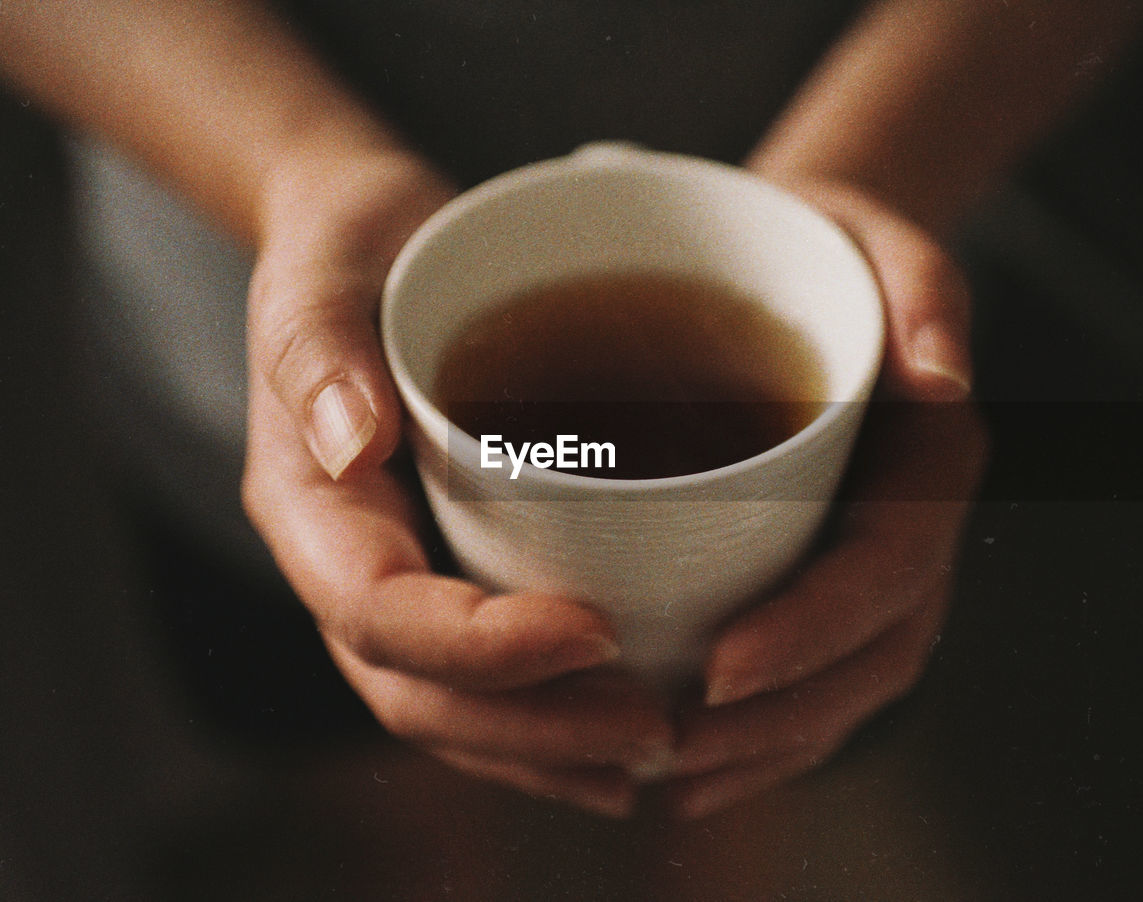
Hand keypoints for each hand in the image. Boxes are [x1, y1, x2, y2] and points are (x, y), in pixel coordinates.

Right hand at [240, 149, 672, 817]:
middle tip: (653, 726)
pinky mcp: (452, 573)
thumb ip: (318, 347)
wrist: (373, 248)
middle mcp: (347, 565)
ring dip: (554, 748)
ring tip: (658, 748)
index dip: (481, 648)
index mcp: (310, 507)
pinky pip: (489, 682)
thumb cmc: (350, 251)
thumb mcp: (324, 267)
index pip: (379, 614)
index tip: (597, 633)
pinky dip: (556, 721)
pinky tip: (633, 728)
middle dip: (534, 728)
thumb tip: (353, 441)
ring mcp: (400, 581)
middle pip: (421, 693)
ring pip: (456, 710)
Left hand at [659, 179, 987, 818]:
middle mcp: (908, 527)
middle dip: (782, 714)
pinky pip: (812, 681)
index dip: (813, 630)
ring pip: (843, 687)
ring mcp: (871, 567)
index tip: (720, 667)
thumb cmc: (826, 244)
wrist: (805, 261)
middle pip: (872, 654)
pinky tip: (687, 764)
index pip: (887, 567)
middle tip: (677, 743)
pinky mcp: (824, 581)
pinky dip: (759, 734)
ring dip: (764, 745)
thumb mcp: (875, 234)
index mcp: (927, 459)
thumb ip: (924, 285)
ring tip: (668, 775)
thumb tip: (946, 376)